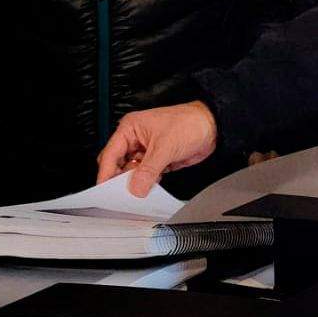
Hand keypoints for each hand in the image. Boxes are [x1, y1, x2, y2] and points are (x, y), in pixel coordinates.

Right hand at [95, 101, 216, 195]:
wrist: (212, 126)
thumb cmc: (189, 123)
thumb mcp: (165, 147)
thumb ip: (148, 170)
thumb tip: (136, 187)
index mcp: (130, 128)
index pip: (111, 153)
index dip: (106, 172)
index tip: (104, 189)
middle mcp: (136, 139)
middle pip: (118, 164)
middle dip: (119, 179)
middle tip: (122, 194)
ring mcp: (147, 150)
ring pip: (132, 172)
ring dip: (135, 182)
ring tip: (136, 193)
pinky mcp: (158, 160)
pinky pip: (146, 175)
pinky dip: (146, 183)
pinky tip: (149, 189)